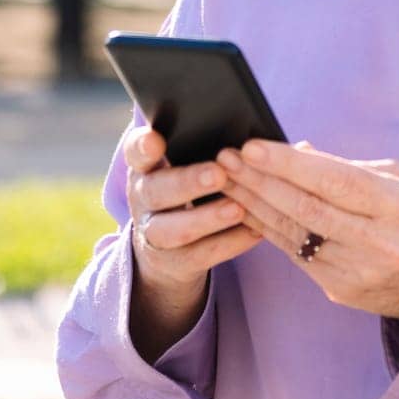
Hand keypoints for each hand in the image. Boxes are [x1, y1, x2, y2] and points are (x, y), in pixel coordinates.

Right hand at [124, 125, 262, 295]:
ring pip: (172, 229)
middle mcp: (143, 199)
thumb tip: (263, 136)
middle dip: (187, 182)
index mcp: (146, 167)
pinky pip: (200, 255)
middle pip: (156, 190)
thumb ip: (208, 148)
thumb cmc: (189, 188)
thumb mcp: (186, 166)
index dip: (142, 146)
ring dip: (207, 218)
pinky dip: (229, 243)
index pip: (136, 151)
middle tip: (218, 174)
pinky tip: (255, 230)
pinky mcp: (173, 263)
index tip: (155, 140)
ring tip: (237, 208)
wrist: (169, 248)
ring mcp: (153, 234)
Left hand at [216, 139, 398, 324]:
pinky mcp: (340, 290)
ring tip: (225, 179)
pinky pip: (295, 255)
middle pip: (306, 209)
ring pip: (293, 234)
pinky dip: (267, 229)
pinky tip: (246, 208)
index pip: (334, 182)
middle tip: (226, 158)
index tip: (252, 146)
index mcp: (397, 207)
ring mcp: (356, 272)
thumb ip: (348, 165)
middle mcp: (377, 243)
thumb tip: (297, 150)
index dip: (290, 164)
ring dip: (254, 204)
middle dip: (260, 181)